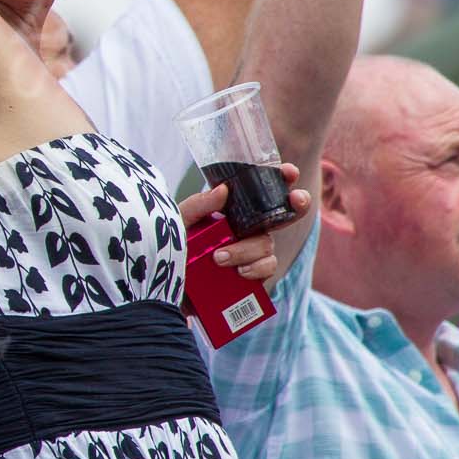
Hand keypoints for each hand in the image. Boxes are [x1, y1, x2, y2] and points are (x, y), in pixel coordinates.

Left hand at [177, 164, 309, 282]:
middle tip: (294, 200)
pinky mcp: (249, 278)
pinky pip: (267, 271)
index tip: (288, 172)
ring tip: (219, 257)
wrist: (162, 287)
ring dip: (249, 249)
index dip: (282, 180)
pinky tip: (241, 272)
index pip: (261, 193)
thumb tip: (224, 190)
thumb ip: (198, 205)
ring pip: (267, 246)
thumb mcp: (177, 222)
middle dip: (296, 205)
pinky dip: (257, 269)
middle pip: (279, 216)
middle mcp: (245, 231)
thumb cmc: (170, 249)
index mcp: (231, 212)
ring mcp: (250, 255)